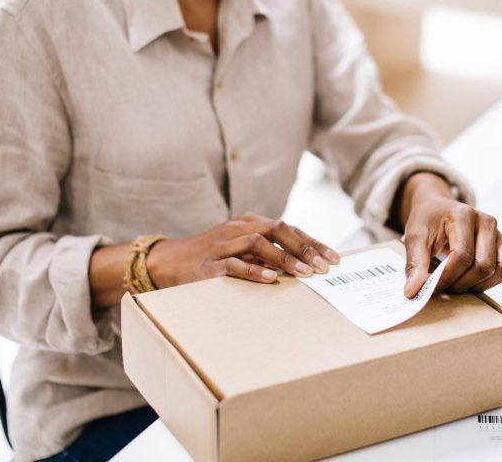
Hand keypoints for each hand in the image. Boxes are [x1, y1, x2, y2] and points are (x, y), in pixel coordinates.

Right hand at [147, 213, 340, 287]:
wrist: (168, 262)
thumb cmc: (212, 258)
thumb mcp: (240, 248)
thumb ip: (267, 252)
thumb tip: (305, 264)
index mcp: (248, 222)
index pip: (287, 228)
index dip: (312, 242)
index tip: (333, 257)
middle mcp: (236, 229)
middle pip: (277, 230)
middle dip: (304, 248)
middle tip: (324, 266)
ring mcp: (221, 245)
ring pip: (258, 243)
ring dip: (284, 258)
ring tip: (305, 273)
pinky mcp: (208, 265)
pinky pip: (233, 265)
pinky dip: (254, 270)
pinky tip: (272, 279)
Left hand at [398, 175, 501, 310]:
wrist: (437, 208)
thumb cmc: (427, 221)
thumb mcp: (415, 236)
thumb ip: (415, 263)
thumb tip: (413, 291)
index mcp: (464, 216)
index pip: (463, 255)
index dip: (447, 277)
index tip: (432, 288)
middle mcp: (487, 223)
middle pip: (484, 265)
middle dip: (463, 284)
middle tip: (445, 289)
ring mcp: (499, 236)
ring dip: (482, 287)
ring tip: (462, 290)